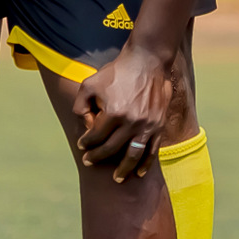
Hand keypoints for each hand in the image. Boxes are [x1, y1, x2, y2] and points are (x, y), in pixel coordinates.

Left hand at [75, 44, 176, 180]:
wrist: (148, 60)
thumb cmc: (118, 71)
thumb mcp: (90, 83)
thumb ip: (80, 105)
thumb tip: (85, 124)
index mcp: (113, 112)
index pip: (96, 136)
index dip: (86, 143)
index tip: (82, 145)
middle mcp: (131, 122)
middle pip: (111, 149)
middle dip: (97, 157)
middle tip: (89, 161)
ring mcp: (147, 125)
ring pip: (133, 155)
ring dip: (124, 169)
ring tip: (117, 178)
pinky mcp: (158, 125)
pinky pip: (152, 150)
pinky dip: (146, 163)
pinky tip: (139, 172)